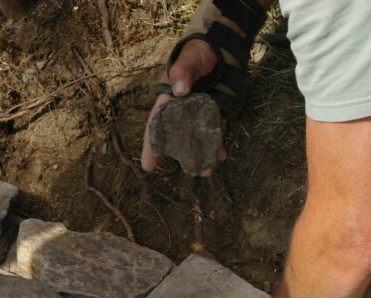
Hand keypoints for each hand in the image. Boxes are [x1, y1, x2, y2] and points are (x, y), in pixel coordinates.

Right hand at [142, 40, 227, 175]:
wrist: (216, 51)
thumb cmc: (196, 55)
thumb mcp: (188, 61)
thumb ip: (183, 73)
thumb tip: (180, 90)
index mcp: (168, 103)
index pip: (156, 127)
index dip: (151, 147)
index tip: (149, 167)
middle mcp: (180, 114)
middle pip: (177, 140)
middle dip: (182, 157)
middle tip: (190, 173)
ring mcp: (196, 116)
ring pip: (196, 140)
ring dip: (202, 155)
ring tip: (208, 170)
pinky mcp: (211, 116)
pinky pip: (212, 133)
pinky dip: (216, 145)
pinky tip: (221, 156)